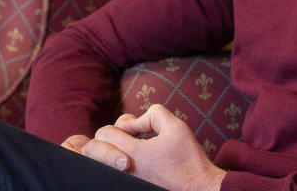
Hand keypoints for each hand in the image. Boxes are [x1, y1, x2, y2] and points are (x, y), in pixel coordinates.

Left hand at [67, 104, 225, 190]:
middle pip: (95, 150)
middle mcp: (124, 172)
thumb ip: (153, 113)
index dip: (119, 126)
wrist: (200, 189)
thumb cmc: (189, 159)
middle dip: (110, 140)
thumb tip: (133, 123)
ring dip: (112, 153)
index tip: (138, 133)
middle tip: (132, 142)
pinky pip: (112, 175)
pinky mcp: (130, 188)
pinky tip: (136, 164)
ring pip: (101, 164)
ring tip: (134, 153)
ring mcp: (126, 182)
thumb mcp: (176, 126)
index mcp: (133, 154)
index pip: (104, 133)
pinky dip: (117, 166)